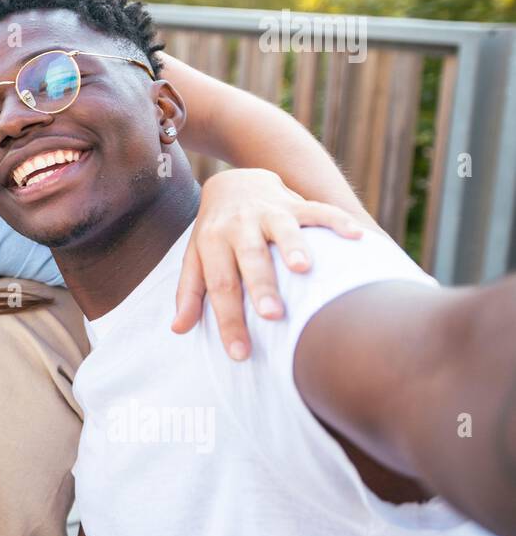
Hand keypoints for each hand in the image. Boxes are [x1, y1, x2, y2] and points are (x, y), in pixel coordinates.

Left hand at [170, 168, 364, 359]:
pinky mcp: (295, 203)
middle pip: (249, 257)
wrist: (232, 183)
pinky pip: (318, 210)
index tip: (240, 353)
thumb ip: (190, 292)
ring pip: (282, 228)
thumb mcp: (196, 257)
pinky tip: (357, 236)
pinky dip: (337, 221)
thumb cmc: (215, 232)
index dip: (228, 320)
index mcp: (213, 242)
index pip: (219, 286)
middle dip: (262, 286)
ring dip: (293, 247)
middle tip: (273, 315)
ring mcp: (268, 212)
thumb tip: (178, 330)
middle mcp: (239, 225)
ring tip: (304, 268)